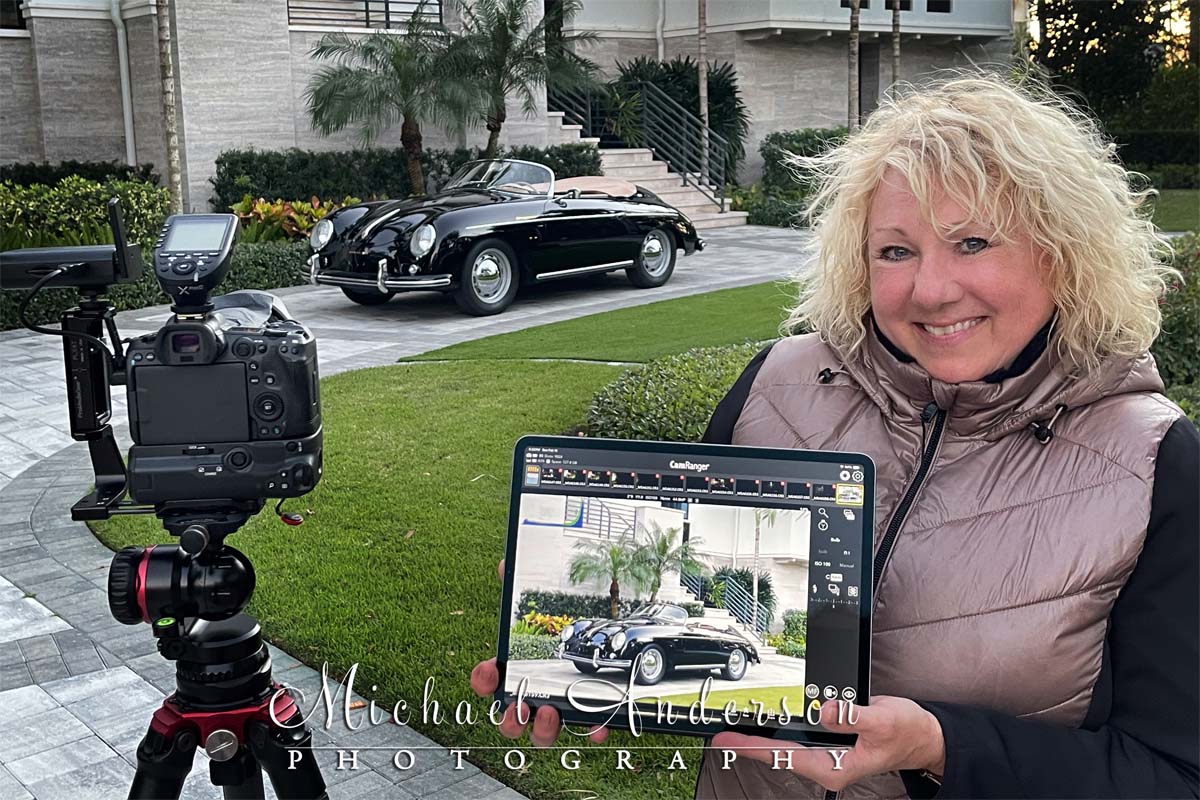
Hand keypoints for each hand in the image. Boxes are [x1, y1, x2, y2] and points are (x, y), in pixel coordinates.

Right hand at [469, 559, 608, 746]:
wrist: (602, 641)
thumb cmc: (557, 626)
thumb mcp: (541, 603)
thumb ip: (522, 584)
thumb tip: (506, 565)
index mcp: (517, 670)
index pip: (490, 681)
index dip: (483, 680)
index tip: (487, 670)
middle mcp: (534, 695)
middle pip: (513, 720)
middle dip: (510, 720)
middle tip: (519, 708)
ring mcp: (560, 709)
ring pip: (543, 733)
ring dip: (543, 730)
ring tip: (550, 714)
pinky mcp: (590, 714)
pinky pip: (588, 730)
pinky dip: (592, 731)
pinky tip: (599, 727)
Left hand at [711, 696, 944, 791]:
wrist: (922, 735)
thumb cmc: (906, 732)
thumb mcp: (882, 721)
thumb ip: (851, 716)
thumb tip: (823, 712)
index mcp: (835, 767)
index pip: (786, 756)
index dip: (755, 748)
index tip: (730, 741)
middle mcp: (828, 764)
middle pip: (781, 754)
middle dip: (752, 745)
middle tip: (722, 736)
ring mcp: (828, 754)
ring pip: (788, 746)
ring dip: (764, 738)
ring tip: (736, 732)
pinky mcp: (830, 741)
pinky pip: (799, 737)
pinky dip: (781, 730)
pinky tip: (767, 725)